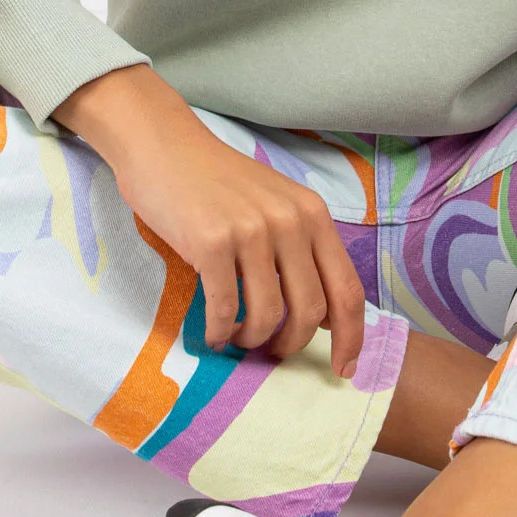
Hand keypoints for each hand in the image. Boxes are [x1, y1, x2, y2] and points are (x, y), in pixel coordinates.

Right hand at [53, 66, 366, 378]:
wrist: (164, 146)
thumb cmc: (218, 182)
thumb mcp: (276, 205)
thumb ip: (303, 250)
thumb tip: (324, 317)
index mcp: (313, 215)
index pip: (347, 289)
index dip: (351, 338)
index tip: (344, 370)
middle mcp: (290, 221)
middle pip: (310, 312)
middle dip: (291, 345)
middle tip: (270, 352)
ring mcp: (251, 231)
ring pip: (268, 316)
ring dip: (253, 340)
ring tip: (237, 337)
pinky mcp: (211, 242)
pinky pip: (225, 309)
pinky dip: (220, 332)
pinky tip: (213, 334)